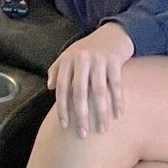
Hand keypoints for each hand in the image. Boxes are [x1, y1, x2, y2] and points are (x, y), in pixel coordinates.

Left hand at [47, 22, 133, 137]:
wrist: (112, 33)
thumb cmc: (88, 49)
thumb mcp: (69, 55)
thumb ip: (57, 69)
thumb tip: (50, 87)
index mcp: (67, 60)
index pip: (62, 88)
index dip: (62, 108)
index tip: (65, 126)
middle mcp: (81, 59)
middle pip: (79, 92)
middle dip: (81, 115)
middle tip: (84, 134)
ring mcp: (98, 60)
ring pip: (99, 91)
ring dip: (101, 112)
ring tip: (103, 129)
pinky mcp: (114, 61)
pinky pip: (116, 85)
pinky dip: (117, 101)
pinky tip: (118, 115)